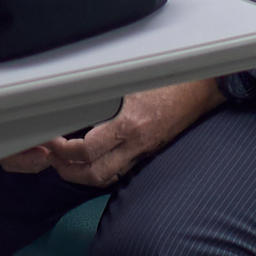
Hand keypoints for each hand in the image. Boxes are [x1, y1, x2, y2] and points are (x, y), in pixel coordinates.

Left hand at [10, 81, 223, 187]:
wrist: (203, 87)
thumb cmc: (169, 77)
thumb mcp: (131, 79)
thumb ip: (105, 91)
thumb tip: (72, 94)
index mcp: (130, 124)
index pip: (88, 150)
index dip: (64, 151)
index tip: (52, 141)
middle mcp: (137, 143)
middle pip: (95, 174)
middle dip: (67, 171)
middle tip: (53, 157)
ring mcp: (144, 151)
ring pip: (107, 178)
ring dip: (82, 175)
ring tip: (65, 162)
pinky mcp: (149, 152)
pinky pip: (121, 170)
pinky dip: (101, 171)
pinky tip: (90, 161)